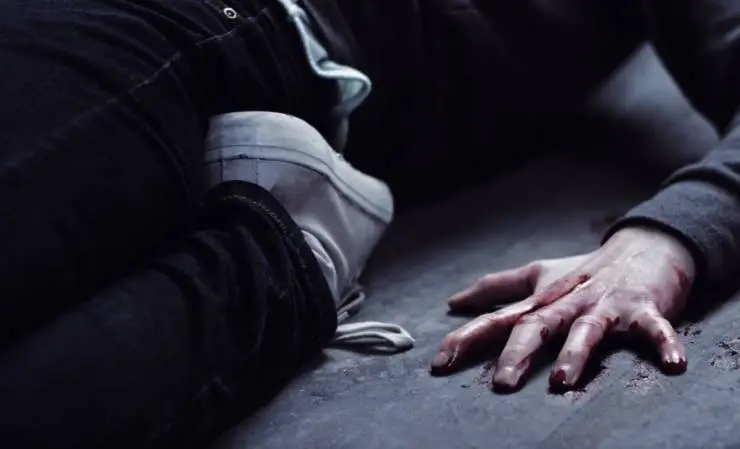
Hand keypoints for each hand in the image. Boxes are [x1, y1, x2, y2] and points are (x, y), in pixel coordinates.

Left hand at [430, 226, 695, 390]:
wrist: (643, 246)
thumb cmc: (584, 270)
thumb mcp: (538, 276)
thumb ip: (496, 289)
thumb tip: (453, 302)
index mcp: (542, 300)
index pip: (498, 320)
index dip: (467, 339)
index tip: (440, 362)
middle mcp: (568, 303)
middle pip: (537, 327)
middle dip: (518, 353)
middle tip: (502, 383)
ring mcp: (605, 305)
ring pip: (587, 330)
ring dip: (576, 354)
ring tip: (564, 381)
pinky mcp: (643, 308)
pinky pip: (654, 329)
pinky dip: (663, 343)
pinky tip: (673, 364)